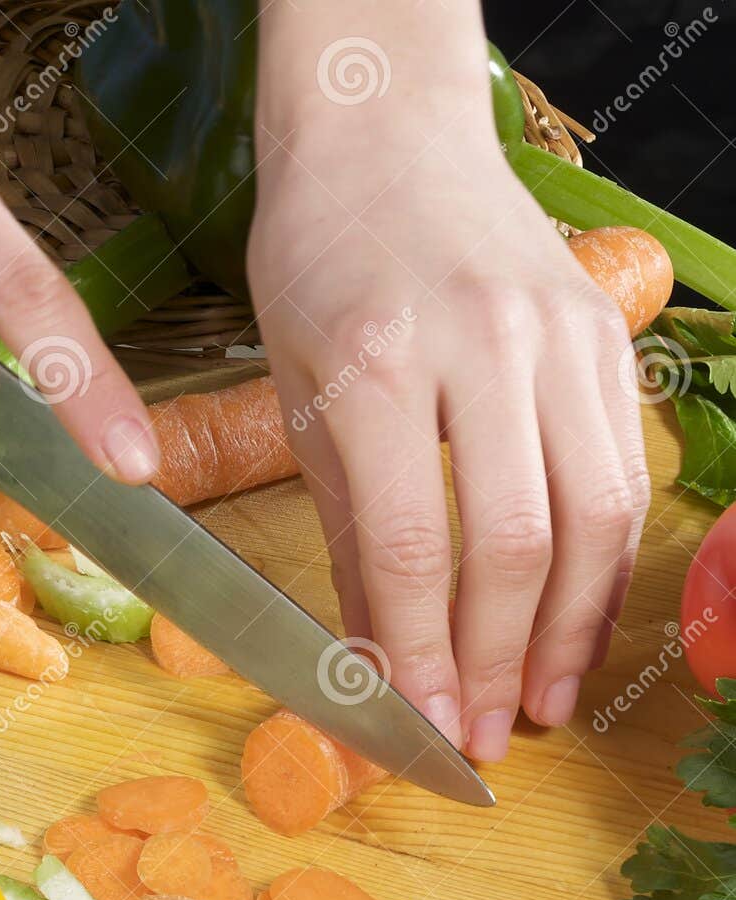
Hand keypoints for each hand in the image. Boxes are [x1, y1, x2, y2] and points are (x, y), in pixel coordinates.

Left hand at [250, 13, 648, 759]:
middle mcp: (480, 346)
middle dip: (500, 663)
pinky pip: (623, 474)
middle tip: (483, 737)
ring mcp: (559, 336)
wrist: (386, 140)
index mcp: (376, 363)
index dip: (422, 657)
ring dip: (571, 633)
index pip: (409, 547)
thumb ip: (344, 537)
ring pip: (593, 518)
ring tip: (542, 705)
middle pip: (515, 544)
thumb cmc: (319, 269)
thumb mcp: (297, 400)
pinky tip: (578, 626)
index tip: (423, 732)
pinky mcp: (606, 339)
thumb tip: (375, 664)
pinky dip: (604, 567)